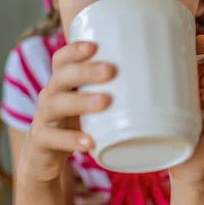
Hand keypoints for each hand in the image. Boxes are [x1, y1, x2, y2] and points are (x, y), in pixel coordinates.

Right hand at [19, 42, 114, 181]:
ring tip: (104, 102)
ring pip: (56, 105)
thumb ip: (111, 92)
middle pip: (61, 77)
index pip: (61, 60)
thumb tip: (162, 81)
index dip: (74, 50)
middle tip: (110, 71)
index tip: (94, 46)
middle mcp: (49, 96)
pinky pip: (52, 138)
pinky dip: (71, 139)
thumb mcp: (87, 105)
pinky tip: (89, 142)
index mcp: (61, 83)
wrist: (43, 158)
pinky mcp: (41, 141)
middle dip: (85, 72)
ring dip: (81, 101)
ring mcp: (43, 118)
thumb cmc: (74, 124)